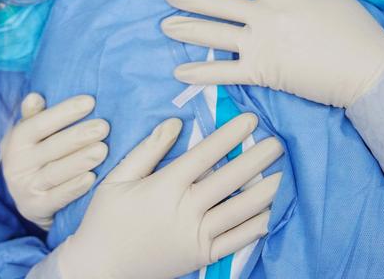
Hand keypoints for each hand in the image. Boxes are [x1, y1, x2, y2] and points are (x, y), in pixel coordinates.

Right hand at [0, 93, 108, 229]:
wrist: (29, 200)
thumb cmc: (38, 156)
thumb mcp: (31, 136)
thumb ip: (34, 116)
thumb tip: (35, 97)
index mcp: (16, 141)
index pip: (40, 123)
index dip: (64, 112)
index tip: (90, 101)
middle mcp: (16, 164)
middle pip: (51, 148)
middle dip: (78, 136)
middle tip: (104, 127)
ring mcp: (24, 188)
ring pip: (54, 172)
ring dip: (79, 160)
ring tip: (103, 150)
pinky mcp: (35, 208)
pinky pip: (57, 197)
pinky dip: (74, 188)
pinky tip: (92, 178)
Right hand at [53, 113, 282, 278]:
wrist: (100, 269)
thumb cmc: (104, 221)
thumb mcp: (117, 179)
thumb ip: (147, 150)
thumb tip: (174, 123)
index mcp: (165, 186)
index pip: (205, 154)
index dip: (230, 135)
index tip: (249, 120)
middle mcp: (186, 210)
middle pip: (230, 178)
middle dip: (257, 158)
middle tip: (278, 143)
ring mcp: (196, 235)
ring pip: (239, 209)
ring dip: (264, 191)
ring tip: (283, 175)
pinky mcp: (201, 256)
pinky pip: (235, 240)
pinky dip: (256, 226)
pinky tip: (269, 213)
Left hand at [161, 0, 383, 107]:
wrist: (368, 69)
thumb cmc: (354, 28)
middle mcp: (265, 14)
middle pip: (219, 3)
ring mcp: (260, 44)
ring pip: (214, 34)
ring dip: (187, 29)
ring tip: (165, 25)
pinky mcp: (262, 73)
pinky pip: (225, 72)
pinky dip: (201, 72)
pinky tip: (181, 71)